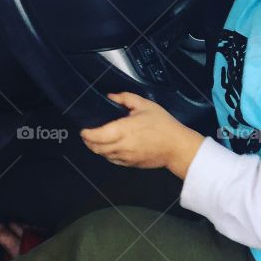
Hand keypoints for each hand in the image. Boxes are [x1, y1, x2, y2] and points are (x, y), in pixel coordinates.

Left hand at [80, 92, 203, 177]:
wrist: (177, 147)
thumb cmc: (163, 125)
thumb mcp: (146, 105)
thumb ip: (126, 98)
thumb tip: (111, 97)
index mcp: (123, 130)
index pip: (96, 136)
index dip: (86, 133)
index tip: (84, 128)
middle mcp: (122, 146)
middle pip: (96, 148)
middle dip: (88, 141)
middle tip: (87, 134)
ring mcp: (125, 157)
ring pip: (103, 155)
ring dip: (97, 148)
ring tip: (97, 140)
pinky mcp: (130, 164)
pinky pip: (113, 160)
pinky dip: (108, 154)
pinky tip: (111, 147)